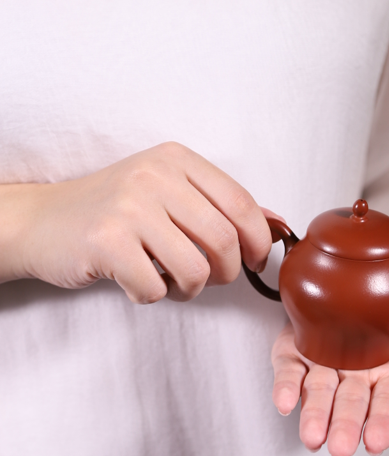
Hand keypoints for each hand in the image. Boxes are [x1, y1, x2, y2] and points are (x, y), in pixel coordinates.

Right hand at [1, 142, 271, 302]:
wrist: (43, 221)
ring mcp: (128, 206)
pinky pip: (155, 288)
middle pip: (224, 240)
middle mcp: (154, 176)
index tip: (256, 261)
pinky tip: (138, 282)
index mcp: (177, 160)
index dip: (259, 241)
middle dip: (227, 273)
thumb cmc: (116, 212)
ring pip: (195, 269)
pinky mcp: (106, 241)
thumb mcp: (169, 193)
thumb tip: (278, 224)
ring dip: (191, 289)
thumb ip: (221, 206)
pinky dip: (153, 296)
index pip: (242, 203)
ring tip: (173, 283)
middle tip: (211, 278)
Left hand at [271, 292, 388, 455]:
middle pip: (350, 404)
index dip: (383, 422)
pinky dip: (285, 384)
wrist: (379, 281)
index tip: (376, 442)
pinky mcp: (299, 347)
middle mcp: (358, 376)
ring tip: (312, 437)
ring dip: (314, 414)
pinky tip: (285, 401)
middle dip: (345, 426)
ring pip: (318, 391)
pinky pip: (290, 367)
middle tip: (340, 448)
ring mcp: (327, 363)